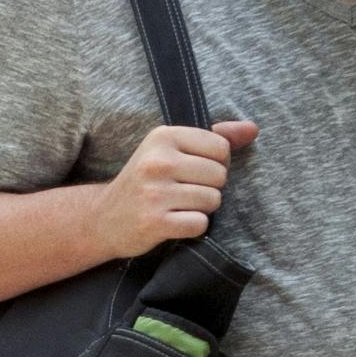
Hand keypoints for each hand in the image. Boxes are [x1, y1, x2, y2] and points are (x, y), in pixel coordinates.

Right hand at [93, 120, 258, 256]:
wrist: (103, 218)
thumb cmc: (145, 182)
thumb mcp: (171, 151)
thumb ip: (214, 138)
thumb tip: (253, 129)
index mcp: (163, 137)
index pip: (220, 147)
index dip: (216, 163)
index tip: (194, 171)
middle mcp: (158, 161)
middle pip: (220, 175)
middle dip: (209, 187)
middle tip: (183, 192)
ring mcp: (155, 193)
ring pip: (213, 200)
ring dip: (202, 208)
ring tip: (178, 206)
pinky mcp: (155, 222)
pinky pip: (200, 223)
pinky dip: (193, 227)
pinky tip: (174, 222)